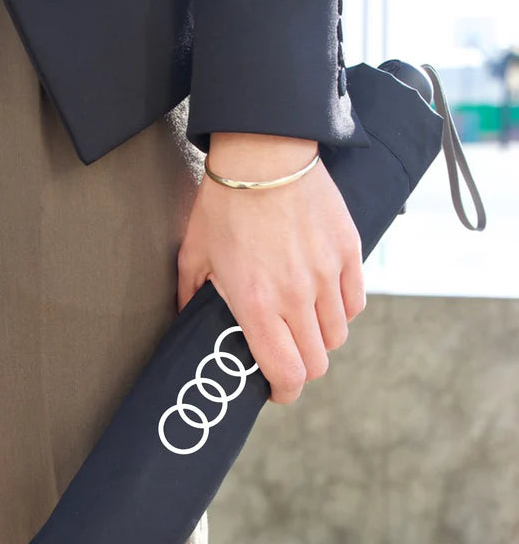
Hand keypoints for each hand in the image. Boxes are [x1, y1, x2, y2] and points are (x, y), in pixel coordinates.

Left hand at [177, 132, 365, 403]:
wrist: (264, 151)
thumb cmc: (225, 202)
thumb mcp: (195, 252)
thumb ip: (191, 295)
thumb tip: (188, 319)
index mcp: (257, 305)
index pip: (286, 373)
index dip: (284, 392)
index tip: (276, 390)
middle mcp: (298, 298)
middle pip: (318, 363)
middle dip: (301, 370)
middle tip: (287, 358)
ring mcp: (328, 276)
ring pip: (338, 335)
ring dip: (321, 340)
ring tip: (303, 324)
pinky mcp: (349, 252)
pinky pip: (355, 301)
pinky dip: (342, 310)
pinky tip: (324, 299)